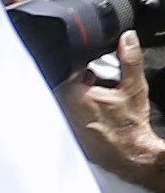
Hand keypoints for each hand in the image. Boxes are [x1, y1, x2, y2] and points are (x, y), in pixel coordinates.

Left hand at [69, 33, 164, 180]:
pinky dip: (79, 109)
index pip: (64, 68)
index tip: (93, 67)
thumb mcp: (133, 87)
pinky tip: (96, 113)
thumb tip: (127, 38)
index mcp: (71, 95)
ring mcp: (61, 121)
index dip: (80, 63)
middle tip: (99, 83)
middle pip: (63, 82)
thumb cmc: (128, 126)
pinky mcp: (66, 131)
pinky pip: (67, 112)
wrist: (128, 154)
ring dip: (79, 93)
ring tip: (99, 99)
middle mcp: (60, 109)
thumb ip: (129, 59)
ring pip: (65, 98)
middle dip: (80, 78)